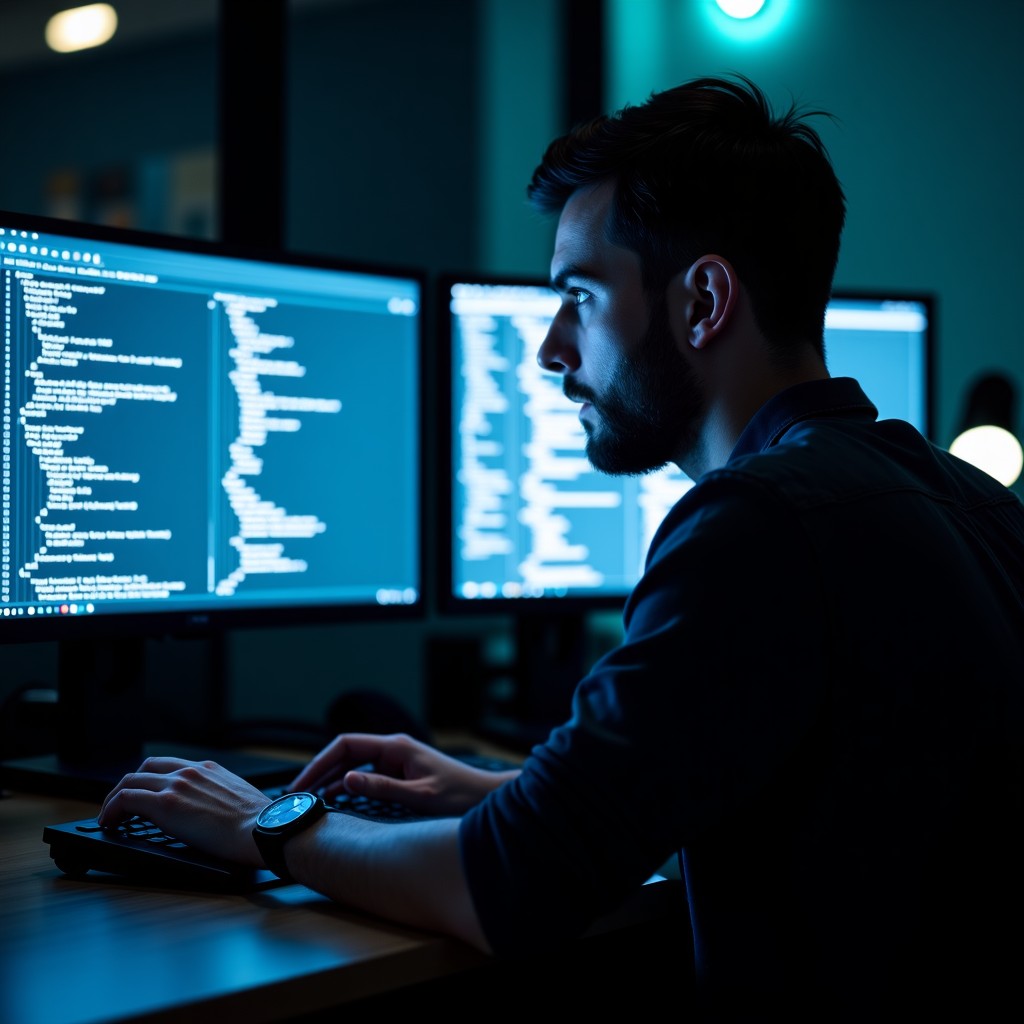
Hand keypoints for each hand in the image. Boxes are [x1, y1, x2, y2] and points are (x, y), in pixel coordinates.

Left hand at [97, 757, 269, 865]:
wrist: (264, 829)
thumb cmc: (259, 824)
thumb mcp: (239, 799)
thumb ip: (221, 798)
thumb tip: (216, 814)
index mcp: (210, 769)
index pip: (171, 765)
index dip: (151, 778)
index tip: (145, 794)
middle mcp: (191, 771)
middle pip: (146, 767)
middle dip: (130, 784)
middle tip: (122, 805)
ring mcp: (177, 785)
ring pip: (131, 780)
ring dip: (114, 797)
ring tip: (110, 816)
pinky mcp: (166, 805)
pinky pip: (127, 798)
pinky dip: (111, 808)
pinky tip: (109, 823)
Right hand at [289, 732, 519, 816]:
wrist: (484, 797)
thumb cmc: (458, 794)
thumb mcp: (419, 796)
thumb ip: (381, 788)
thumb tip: (345, 781)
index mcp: (395, 747)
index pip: (346, 745)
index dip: (320, 762)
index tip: (303, 782)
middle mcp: (392, 749)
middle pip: (345, 754)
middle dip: (319, 771)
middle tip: (297, 793)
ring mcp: (395, 761)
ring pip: (353, 765)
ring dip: (330, 779)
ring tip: (308, 798)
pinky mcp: (399, 773)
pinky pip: (365, 775)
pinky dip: (346, 785)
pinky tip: (333, 799)